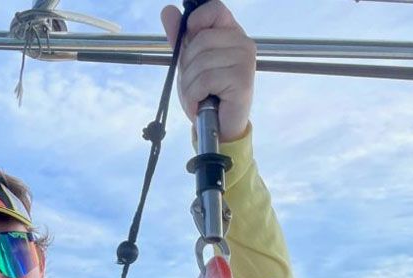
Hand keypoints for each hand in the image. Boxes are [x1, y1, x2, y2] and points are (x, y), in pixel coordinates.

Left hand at [161, 1, 255, 142]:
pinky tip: (201, 104)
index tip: (190, 44)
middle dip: (187, 67)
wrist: (218, 129)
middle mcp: (242, 42)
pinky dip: (195, 96)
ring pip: (200, 62)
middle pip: (200, 40)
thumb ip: (180, 38)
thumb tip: (168, 11)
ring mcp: (245, 60)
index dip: (195, 23)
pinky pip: (205, 80)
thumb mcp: (189, 64)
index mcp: (231, 33)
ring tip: (199, 97)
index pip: (214, 8)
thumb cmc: (207, 96)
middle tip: (195, 85)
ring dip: (190, 86)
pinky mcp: (242, 80)